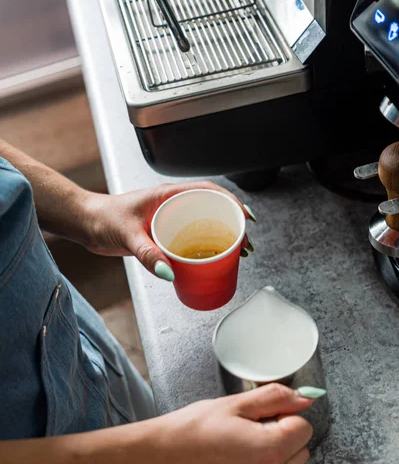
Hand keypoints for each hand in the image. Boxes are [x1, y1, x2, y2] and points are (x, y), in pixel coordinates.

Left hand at [80, 181, 253, 277]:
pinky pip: (191, 238)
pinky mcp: (163, 233)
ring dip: (222, 236)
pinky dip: (205, 247)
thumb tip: (169, 272)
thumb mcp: (127, 235)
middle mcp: (171, 205)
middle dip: (233, 223)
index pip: (208, 191)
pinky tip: (211, 260)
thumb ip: (148, 253)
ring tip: (237, 252)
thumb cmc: (103, 218)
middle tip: (245, 242)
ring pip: (203, 224)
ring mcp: (169, 219)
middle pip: (211, 208)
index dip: (231, 201)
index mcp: (167, 195)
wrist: (87, 224)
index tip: (245, 216)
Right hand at [153, 384, 313, 463]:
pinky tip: (238, 460)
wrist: (161, 457)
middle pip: (301, 450)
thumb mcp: (234, 404)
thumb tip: (305, 397)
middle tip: (252, 426)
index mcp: (270, 449)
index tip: (264, 413)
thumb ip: (274, 398)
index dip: (285, 414)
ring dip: (277, 455)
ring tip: (244, 443)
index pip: (304, 427)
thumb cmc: (193, 428)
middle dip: (284, 434)